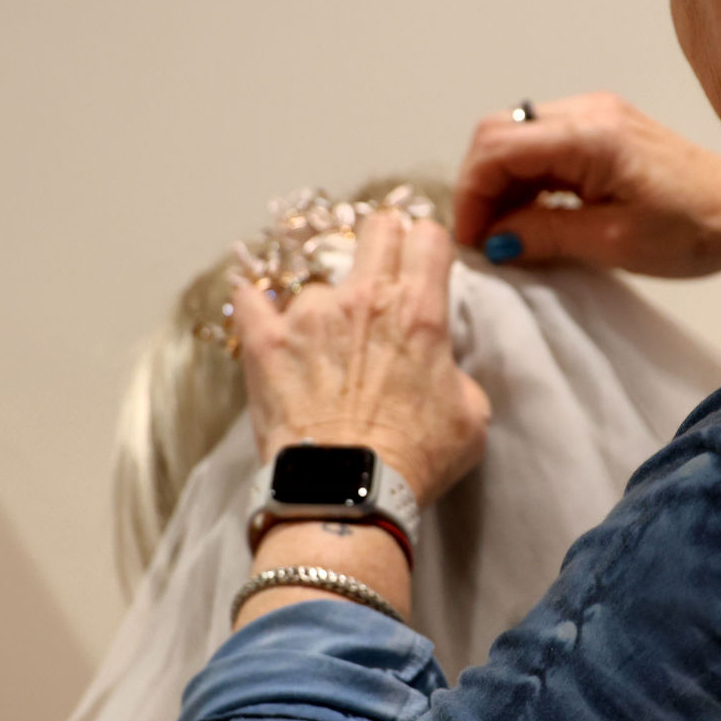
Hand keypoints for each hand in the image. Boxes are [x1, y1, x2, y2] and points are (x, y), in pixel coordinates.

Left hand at [231, 211, 489, 509]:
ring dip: (324, 303)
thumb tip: (438, 364)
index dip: (428, 246)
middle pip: (376, 227)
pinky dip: (256, 303)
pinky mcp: (265, 342)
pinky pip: (250, 298)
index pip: (428, 237)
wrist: (348, 493)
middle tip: (381, 267)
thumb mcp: (470, 418)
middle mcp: (364, 299)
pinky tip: (261, 311)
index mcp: (419, 312)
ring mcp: (308, 316)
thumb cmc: (413, 461)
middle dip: (384, 239)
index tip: (423, 262)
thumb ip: (457, 373)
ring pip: (317, 280)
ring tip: (324, 345)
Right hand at [452, 92, 720, 286]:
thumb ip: (543, 235)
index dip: (471, 194)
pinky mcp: (606, 129)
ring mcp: (597, 115)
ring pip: (518, 137)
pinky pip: (544, 144)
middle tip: (485, 239)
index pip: (496, 146)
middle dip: (480, 186)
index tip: (472, 240)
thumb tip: (493, 240)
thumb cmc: (694, 231)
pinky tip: (533, 216)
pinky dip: (527, 178)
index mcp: (589, 134)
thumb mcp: (612, 244)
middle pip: (499, 133)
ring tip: (508, 234)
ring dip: (502, 184)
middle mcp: (588, 111)